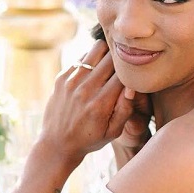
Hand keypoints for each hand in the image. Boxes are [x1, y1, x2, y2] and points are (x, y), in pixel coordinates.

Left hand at [35, 38, 146, 166]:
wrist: (57, 144)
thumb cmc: (90, 139)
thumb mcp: (113, 132)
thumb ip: (125, 109)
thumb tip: (132, 87)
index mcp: (100, 104)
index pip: (124, 74)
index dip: (133, 71)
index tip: (136, 74)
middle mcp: (85, 90)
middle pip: (113, 58)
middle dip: (122, 60)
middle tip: (126, 65)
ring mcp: (71, 81)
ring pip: (98, 48)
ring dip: (108, 53)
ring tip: (112, 63)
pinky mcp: (62, 77)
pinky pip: (83, 57)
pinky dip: (92, 59)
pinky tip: (95, 70)